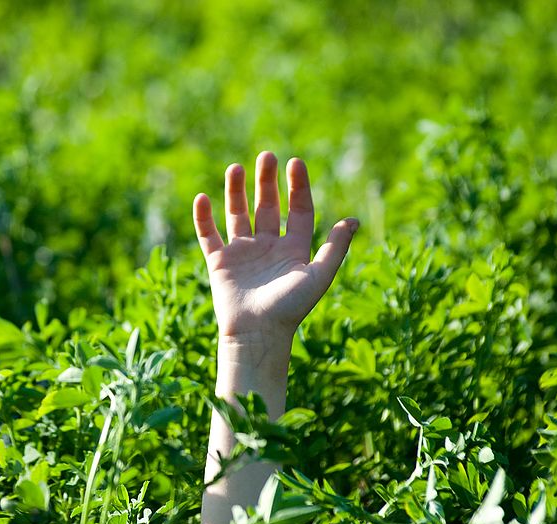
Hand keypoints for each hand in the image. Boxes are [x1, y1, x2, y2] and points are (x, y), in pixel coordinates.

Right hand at [193, 151, 357, 341]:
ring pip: (238, 214)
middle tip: (266, 156)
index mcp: (294, 250)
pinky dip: (204, 217)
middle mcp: (268, 248)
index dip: (298, 187)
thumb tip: (353, 221)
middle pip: (268, 206)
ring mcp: (243, 254)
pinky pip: (208, 235)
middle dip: (267, 181)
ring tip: (236, 168)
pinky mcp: (219, 262)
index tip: (296, 163)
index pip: (298, 210)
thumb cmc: (290, 308)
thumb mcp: (319, 275)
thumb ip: (335, 248)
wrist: (257, 333)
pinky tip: (204, 197)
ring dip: (236, 191)